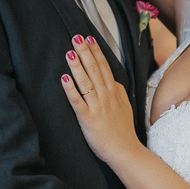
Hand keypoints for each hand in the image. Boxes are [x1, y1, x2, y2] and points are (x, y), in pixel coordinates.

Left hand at [60, 34, 139, 163]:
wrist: (125, 151)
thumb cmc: (123, 130)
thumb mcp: (125, 106)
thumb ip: (118, 92)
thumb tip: (112, 80)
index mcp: (114, 92)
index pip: (104, 67)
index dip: (96, 51)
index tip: (89, 38)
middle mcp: (106, 96)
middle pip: (94, 69)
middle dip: (85, 52)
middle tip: (76, 37)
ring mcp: (97, 106)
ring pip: (86, 81)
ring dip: (77, 65)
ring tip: (69, 51)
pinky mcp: (87, 119)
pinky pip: (77, 101)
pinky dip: (70, 89)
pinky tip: (64, 78)